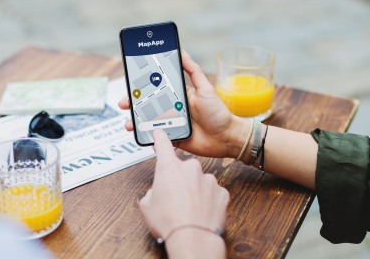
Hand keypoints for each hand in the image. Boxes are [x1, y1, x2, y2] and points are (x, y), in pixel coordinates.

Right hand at [119, 52, 249, 157]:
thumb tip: (182, 52)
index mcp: (177, 96)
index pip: (156, 90)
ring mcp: (172, 125)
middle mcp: (172, 110)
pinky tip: (145, 137)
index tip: (130, 86)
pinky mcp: (173, 139)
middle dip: (132, 106)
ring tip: (129, 124)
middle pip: (147, 107)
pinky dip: (149, 139)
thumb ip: (193, 71)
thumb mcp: (205, 88)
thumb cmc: (218, 112)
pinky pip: (158, 139)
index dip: (141, 88)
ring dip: (136, 123)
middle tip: (123, 105)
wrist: (227, 137)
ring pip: (149, 123)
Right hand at [140, 130, 227, 256]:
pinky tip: (202, 212)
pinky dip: (208, 201)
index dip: (160, 137)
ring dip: (194, 192)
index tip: (160, 131)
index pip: (163, 145)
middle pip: (182, 168)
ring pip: (199, 181)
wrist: (194, 238)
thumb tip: (158, 193)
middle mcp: (190, 168)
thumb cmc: (169, 222)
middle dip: (179, 181)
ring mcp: (208, 179)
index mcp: (169, 167)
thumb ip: (153, 193)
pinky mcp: (221, 191)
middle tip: (174, 199)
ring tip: (188, 209)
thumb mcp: (147, 206)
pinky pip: (212, 193)